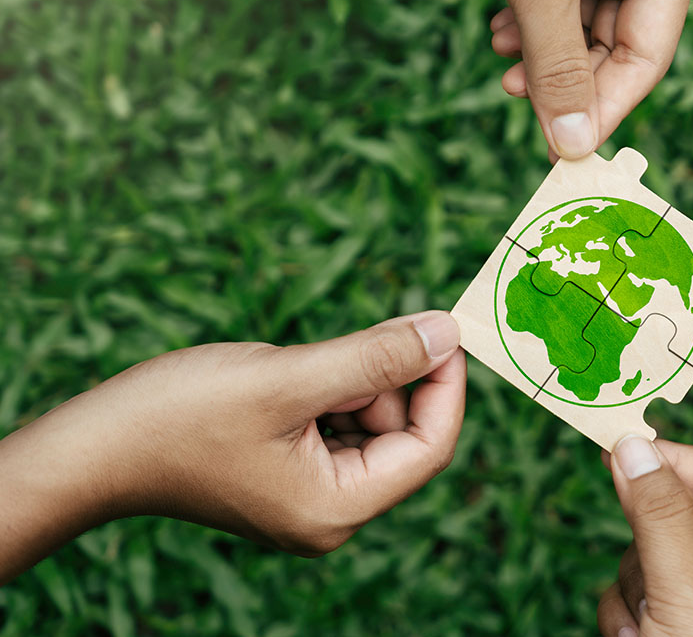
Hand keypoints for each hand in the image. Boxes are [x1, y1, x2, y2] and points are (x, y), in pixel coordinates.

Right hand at [0, 311, 464, 581]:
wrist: (92, 446)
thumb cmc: (181, 415)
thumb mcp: (290, 377)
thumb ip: (377, 357)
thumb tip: (448, 332)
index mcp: (337, 509)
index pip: (430, 446)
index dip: (445, 384)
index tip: (444, 327)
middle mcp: (330, 516)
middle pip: (402, 434)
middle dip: (385, 380)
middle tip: (338, 346)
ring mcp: (308, 500)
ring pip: (369, 424)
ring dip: (350, 383)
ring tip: (292, 372)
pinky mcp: (287, 478)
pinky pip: (336, 428)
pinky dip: (328, 394)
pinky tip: (285, 382)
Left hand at [458, 0, 692, 159]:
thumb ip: (556, 67)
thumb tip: (572, 142)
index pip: (646, 58)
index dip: (604, 109)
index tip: (566, 150)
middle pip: (614, 45)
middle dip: (562, 76)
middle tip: (518, 96)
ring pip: (582, 25)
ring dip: (540, 50)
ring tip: (503, 58)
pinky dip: (530, 20)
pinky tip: (500, 30)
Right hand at [598, 438, 692, 636]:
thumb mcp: (687, 586)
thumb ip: (657, 510)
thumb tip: (631, 445)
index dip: (676, 462)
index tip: (618, 451)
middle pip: (682, 513)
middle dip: (651, 550)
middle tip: (654, 584)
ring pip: (650, 554)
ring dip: (637, 592)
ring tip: (653, 634)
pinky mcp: (683, 627)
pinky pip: (637, 592)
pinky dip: (628, 620)